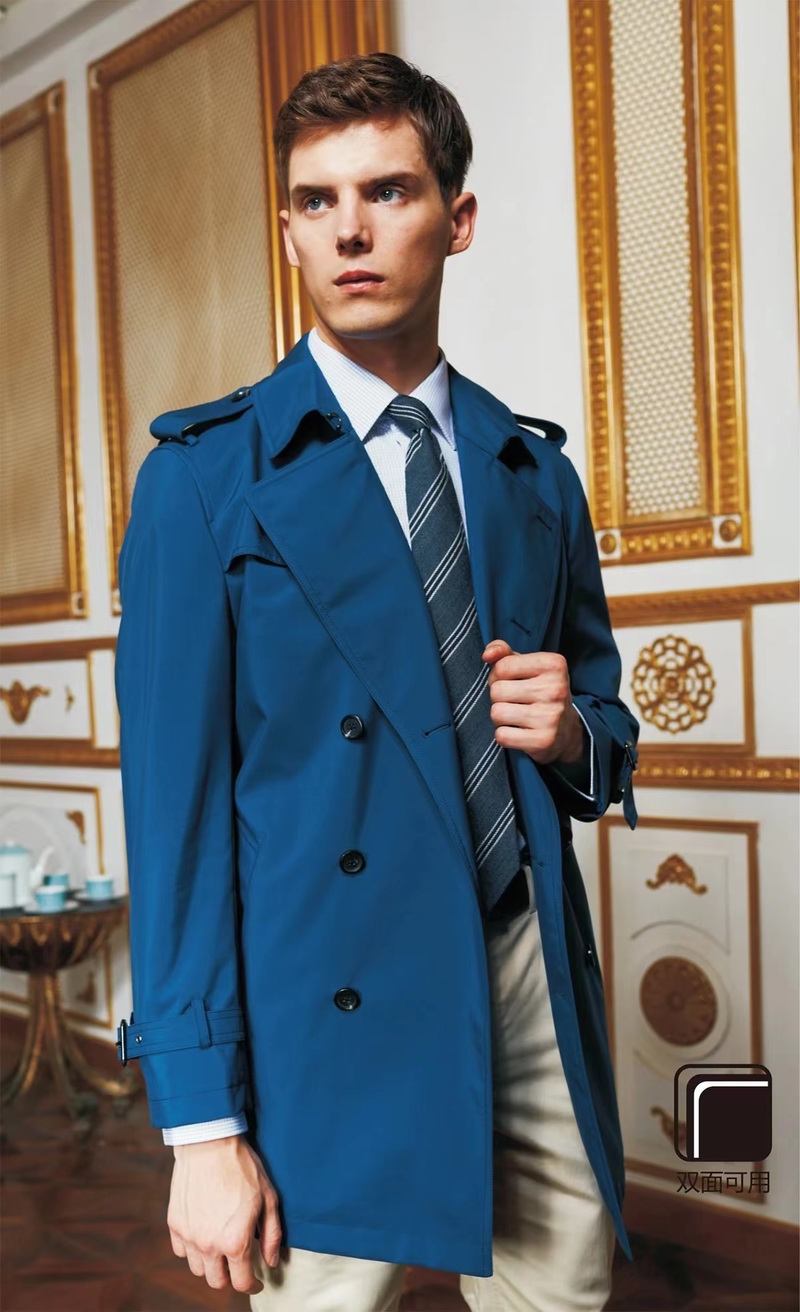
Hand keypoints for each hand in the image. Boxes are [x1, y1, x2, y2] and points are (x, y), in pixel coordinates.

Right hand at [167, 1134, 282, 1292]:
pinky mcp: (174, 1224)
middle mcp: (209, 1245)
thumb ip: (271, 1234)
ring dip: (210, 1265)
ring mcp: (189, 1236)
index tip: (256, 1279)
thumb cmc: (243, 1168)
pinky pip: (181, 1251)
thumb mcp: (268, 1198)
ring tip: (220, 1248)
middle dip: (230, 1277)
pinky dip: (192, 1249)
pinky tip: (203, 1234)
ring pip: (198, 1269)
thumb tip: (271, 1261)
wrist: (209, 1143)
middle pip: (217, 1282)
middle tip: (238, 1264)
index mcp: (235, 1242)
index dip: (253, 1285)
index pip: (242, 1282)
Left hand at [482, 640, 584, 765]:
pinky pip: (502, 736)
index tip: (513, 682)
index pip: (502, 666)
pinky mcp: (543, 741)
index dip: (498, 676)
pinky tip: (520, 732)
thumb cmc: (541, 692)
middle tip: (516, 702)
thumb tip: (487, 655)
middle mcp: (555, 688)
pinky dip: (505, 735)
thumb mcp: (528, 666)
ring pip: (497, 713)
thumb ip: (504, 654)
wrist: (567, 730)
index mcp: (553, 664)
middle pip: (497, 690)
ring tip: (517, 716)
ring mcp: (551, 716)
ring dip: (501, 717)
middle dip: (499, 698)